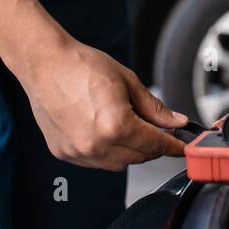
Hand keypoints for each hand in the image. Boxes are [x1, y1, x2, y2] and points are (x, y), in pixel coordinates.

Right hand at [21, 36, 188, 170]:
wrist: (45, 64)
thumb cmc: (82, 66)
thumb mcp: (128, 81)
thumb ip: (154, 108)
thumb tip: (176, 122)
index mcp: (117, 125)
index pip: (155, 145)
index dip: (173, 146)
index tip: (182, 147)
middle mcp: (97, 145)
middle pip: (139, 157)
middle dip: (153, 147)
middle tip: (158, 131)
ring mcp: (79, 152)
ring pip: (118, 164)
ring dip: (130, 152)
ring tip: (127, 127)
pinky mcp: (65, 153)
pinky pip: (96, 162)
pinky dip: (107, 152)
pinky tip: (105, 132)